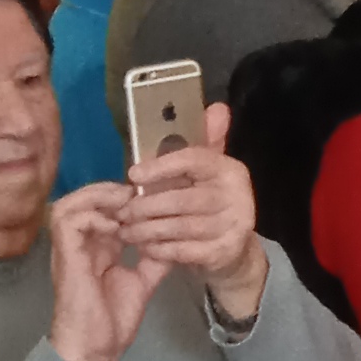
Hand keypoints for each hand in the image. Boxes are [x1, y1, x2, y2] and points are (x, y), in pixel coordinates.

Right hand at [45, 183, 165, 360]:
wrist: (95, 345)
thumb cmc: (113, 320)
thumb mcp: (142, 282)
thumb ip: (154, 259)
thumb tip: (173, 239)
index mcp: (98, 248)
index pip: (105, 210)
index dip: (125, 199)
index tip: (152, 199)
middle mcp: (81, 244)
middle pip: (84, 199)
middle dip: (111, 191)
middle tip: (138, 196)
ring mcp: (70, 248)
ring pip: (70, 203)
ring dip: (97, 198)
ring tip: (125, 205)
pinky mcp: (65, 255)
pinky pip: (69, 221)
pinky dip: (93, 216)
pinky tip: (116, 227)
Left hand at [121, 104, 267, 323]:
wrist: (235, 252)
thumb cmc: (210, 206)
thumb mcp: (208, 173)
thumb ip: (206, 142)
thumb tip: (217, 108)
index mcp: (231, 170)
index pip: (193, 160)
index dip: (161, 166)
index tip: (132, 175)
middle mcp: (238, 196)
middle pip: (183, 199)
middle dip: (147, 207)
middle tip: (122, 213)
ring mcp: (234, 226)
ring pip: (180, 226)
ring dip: (148, 230)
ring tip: (127, 231)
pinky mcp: (225, 252)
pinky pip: (185, 250)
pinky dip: (161, 250)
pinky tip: (146, 248)